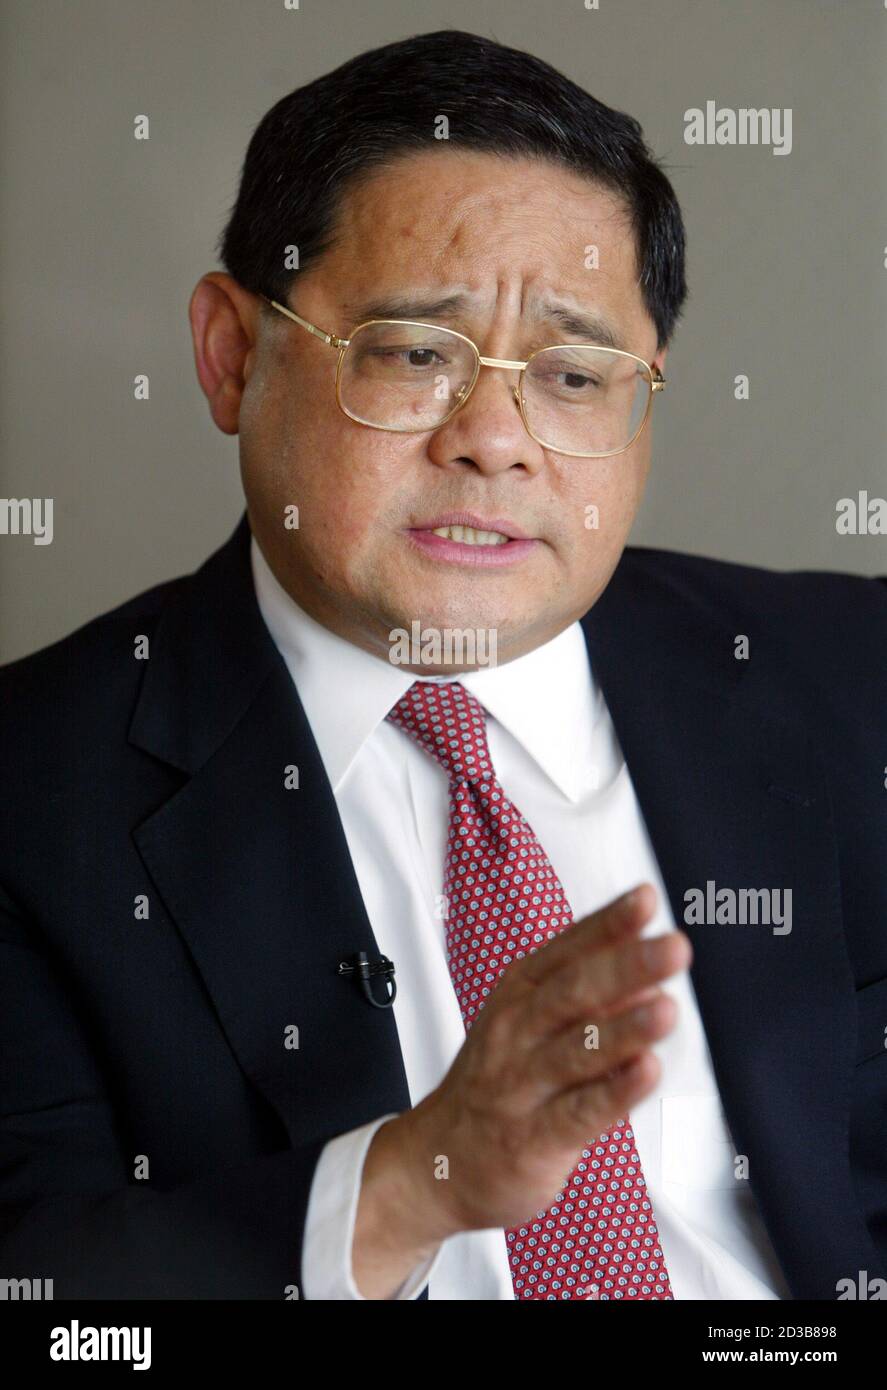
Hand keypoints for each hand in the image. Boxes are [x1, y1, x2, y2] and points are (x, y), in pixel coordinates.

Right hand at [353, 883, 690, 1294]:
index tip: (645, 899)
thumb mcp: (532, 1023)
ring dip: (624, 1028)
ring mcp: (522, 1083)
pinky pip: (578, 1112)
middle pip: (574, 992)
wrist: (438, 1162)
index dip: (608, 924)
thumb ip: (591, 999)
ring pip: (576, 1050)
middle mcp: (518, 1030)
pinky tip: (647, 1073)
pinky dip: (615, 1093)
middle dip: (626, 967)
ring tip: (667, 1008)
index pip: (569, 950)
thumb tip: (652, 972)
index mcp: (521, 992)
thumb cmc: (500, 1081)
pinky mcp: (533, 1138)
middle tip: (674, 947)